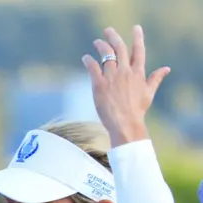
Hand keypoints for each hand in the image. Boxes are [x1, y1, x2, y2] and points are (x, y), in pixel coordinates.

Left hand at [82, 25, 169, 146]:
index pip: (138, 50)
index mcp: (138, 72)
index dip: (138, 37)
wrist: (125, 123)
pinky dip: (89, 60)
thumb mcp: (149, 93)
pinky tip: (86, 58)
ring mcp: (112, 77)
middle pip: (119, 47)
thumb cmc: (137, 110)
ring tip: (97, 42)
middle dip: (113, 36)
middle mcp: (125, 72)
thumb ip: (155, 78)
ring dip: (101, 45)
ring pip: (106, 55)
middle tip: (107, 30)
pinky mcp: (100, 85)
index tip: (136, 28)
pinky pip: (93, 67)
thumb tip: (166, 69)